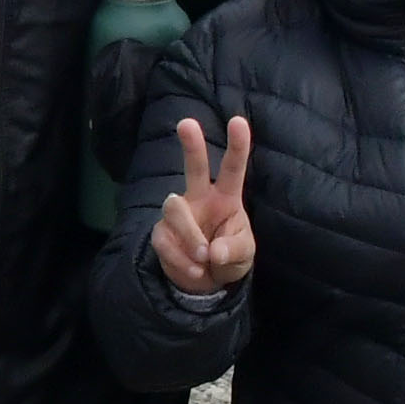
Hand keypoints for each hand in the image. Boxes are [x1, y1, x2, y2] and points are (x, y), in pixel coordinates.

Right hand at [151, 115, 254, 294]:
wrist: (205, 282)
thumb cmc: (229, 257)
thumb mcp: (243, 255)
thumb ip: (233, 250)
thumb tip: (214, 251)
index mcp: (225, 197)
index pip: (232, 168)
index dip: (237, 145)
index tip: (238, 121)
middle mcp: (200, 198)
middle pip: (193, 167)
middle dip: (191, 145)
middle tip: (186, 123)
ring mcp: (178, 214)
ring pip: (174, 208)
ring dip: (190, 235)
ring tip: (204, 258)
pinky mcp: (161, 233)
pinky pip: (164, 241)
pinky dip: (181, 260)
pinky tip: (195, 271)